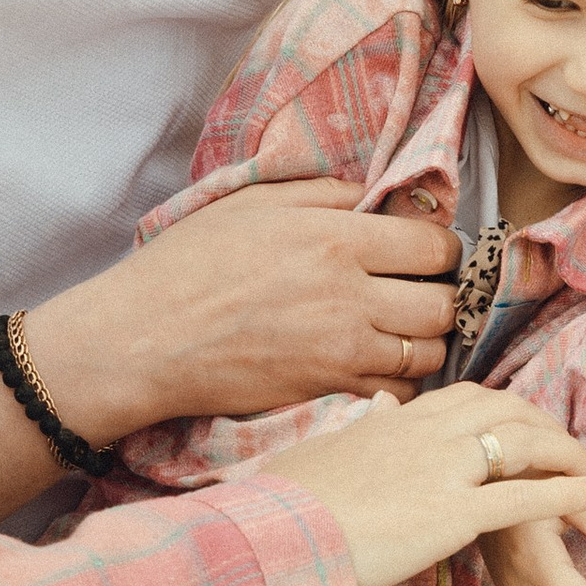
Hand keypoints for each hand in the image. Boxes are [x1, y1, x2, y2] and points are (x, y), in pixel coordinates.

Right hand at [25, 180, 458, 438]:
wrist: (142, 339)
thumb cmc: (189, 265)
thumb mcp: (252, 204)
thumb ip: (324, 193)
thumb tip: (376, 194)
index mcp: (336, 238)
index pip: (435, 245)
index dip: (440, 249)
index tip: (425, 253)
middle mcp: (349, 295)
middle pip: (443, 303)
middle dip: (440, 297)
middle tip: (419, 293)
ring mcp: (341, 349)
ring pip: (428, 352)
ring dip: (423, 342)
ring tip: (400, 330)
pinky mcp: (326, 391)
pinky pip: (396, 392)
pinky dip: (398, 382)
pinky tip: (376, 366)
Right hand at [255, 383, 585, 585]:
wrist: (273, 535)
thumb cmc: (290, 502)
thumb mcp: (328, 447)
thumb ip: (363, 425)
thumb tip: (378, 403)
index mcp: (400, 417)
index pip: (472, 399)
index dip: (511, 412)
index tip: (532, 430)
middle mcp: (427, 431)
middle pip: (510, 412)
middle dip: (551, 430)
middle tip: (578, 454)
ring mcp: (442, 469)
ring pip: (527, 446)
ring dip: (572, 458)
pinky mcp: (450, 513)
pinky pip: (526, 498)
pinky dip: (572, 495)